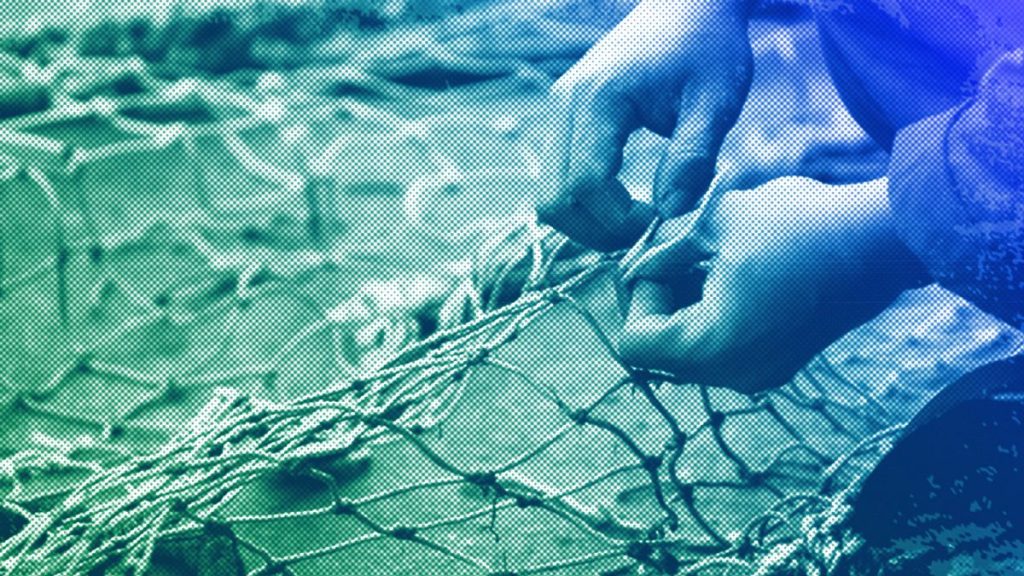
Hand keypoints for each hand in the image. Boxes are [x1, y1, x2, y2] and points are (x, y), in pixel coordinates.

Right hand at [536, 0, 754, 250]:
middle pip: (554, 199)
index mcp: (600, 98)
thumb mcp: (716, 102)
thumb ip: (693, 158)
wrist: (686, 4)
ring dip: (587, 221)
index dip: (619, 220)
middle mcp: (565, 103)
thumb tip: (670, 213)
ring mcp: (558, 110)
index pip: (587, 184)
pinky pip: (557, 177)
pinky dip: (584, 202)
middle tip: (644, 232)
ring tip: (635, 219)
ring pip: (548, 194)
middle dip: (596, 231)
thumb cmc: (706, 47)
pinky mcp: (563, 117)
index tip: (660, 223)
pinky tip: (623, 201)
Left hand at [619, 177, 929, 392]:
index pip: (633, 342)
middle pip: (661, 351)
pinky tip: (732, 271)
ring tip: (707, 256)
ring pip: (692, 349)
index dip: (636, 297)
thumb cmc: (796, 227)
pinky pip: (726, 347)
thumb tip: (637, 264)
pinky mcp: (781, 361)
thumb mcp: (712, 225)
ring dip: (687, 304)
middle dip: (659, 299)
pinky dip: (715, 313)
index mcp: (710, 348)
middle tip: (676, 252)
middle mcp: (733, 375)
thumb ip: (662, 252)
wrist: (882, 238)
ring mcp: (761, 373)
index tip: (660, 259)